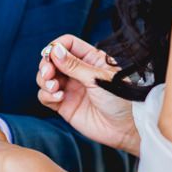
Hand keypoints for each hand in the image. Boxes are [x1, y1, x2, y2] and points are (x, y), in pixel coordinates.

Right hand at [37, 35, 138, 155]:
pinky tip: (58, 97)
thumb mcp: (98, 78)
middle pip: (52, 60)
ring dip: (44, 80)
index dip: (55, 47)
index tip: (50, 54)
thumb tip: (55, 50)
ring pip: (45, 78)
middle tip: (48, 73)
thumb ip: (74, 65)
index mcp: (90, 58)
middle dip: (46, 65)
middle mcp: (78, 71)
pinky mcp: (64, 105)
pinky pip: (46, 96)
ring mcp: (70, 88)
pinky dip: (46, 95)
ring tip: (54, 87)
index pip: (67, 44)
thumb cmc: (120, 98)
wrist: (126, 127)